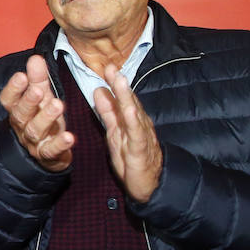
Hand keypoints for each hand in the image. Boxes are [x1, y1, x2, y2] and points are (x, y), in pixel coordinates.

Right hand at [0, 54, 73, 171]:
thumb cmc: (42, 117)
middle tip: (38, 90)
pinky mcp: (48, 155)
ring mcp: (34, 142)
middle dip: (28, 102)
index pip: (8, 100)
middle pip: (20, 115)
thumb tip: (36, 58)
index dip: (13, 89)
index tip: (21, 75)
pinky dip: (59, 144)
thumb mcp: (41, 97)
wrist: (48, 153)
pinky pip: (51, 151)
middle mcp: (22, 126)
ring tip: (58, 105)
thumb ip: (38, 79)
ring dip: (46, 118)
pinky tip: (69, 137)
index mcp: (17, 110)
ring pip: (35, 131)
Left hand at [94, 64, 162, 202]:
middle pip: (128, 100)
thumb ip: (108, 113)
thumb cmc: (132, 158)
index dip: (114, 82)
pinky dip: (133, 120)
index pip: (122, 97)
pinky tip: (129, 109)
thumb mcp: (115, 133)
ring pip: (133, 112)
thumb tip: (99, 90)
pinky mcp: (140, 149)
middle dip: (119, 83)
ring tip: (119, 80)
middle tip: (111, 66)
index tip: (107, 65)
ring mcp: (140, 135)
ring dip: (126, 96)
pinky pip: (136, 133)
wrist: (149, 184)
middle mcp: (137, 123)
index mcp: (129, 119)